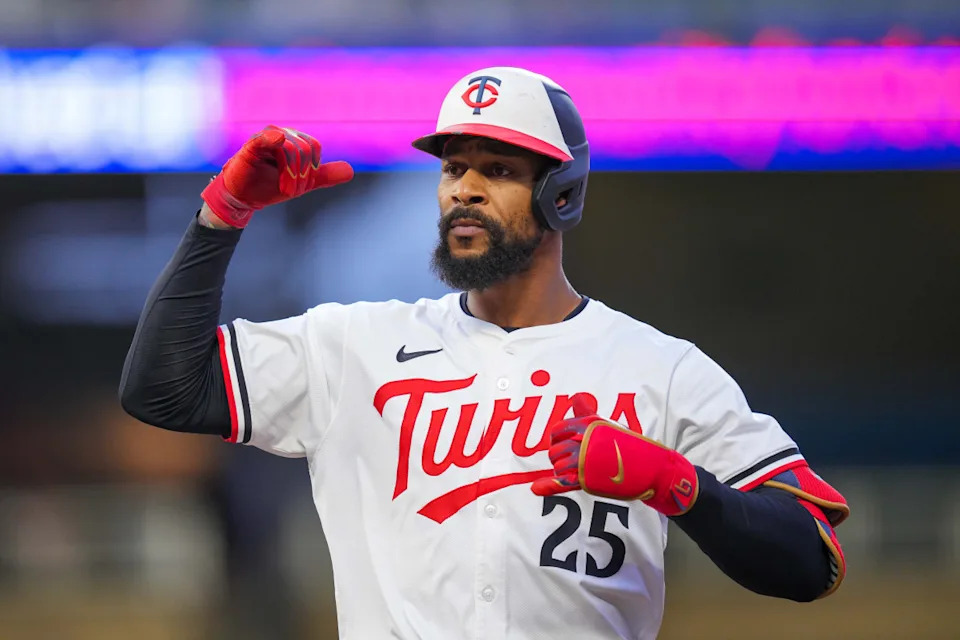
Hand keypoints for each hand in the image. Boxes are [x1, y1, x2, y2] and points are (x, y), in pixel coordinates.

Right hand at [201, 125, 353, 227]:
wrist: (243, 196)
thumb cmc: (270, 186)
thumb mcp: (302, 183)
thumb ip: (324, 176)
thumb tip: (350, 172)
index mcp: (294, 141)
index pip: (314, 148)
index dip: (311, 169)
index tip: (300, 187)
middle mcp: (281, 135)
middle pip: (305, 148)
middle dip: (302, 174)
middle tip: (291, 190)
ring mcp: (266, 139)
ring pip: (291, 149)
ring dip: (290, 174)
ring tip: (283, 188)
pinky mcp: (251, 146)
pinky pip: (264, 138)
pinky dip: (271, 138)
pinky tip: (276, 139)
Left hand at [531, 394, 699, 516]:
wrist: (651, 466)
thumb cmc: (629, 444)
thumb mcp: (607, 424)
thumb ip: (586, 413)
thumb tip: (576, 397)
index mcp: (587, 424)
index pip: (557, 430)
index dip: (557, 439)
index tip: (564, 444)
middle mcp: (582, 439)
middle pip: (555, 450)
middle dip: (559, 457)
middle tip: (573, 462)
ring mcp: (583, 460)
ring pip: (558, 467)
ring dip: (562, 471)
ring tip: (577, 472)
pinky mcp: (587, 479)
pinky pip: (561, 482)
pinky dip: (548, 486)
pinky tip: (537, 489)